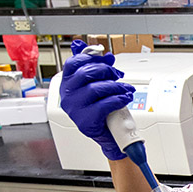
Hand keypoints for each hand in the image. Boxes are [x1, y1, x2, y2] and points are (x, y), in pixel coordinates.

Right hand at [59, 40, 135, 160]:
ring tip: (125, 89)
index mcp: (67, 85)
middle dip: (107, 71)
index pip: (73, 63)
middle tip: (118, 75)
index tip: (107, 59)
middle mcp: (67, 96)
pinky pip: (104, 104)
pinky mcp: (85, 121)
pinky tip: (125, 98)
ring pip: (96, 88)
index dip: (92, 57)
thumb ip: (99, 70)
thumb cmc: (103, 111)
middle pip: (86, 73)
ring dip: (116, 86)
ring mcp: (75, 109)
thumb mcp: (100, 87)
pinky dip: (118, 99)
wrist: (110, 135)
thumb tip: (106, 56)